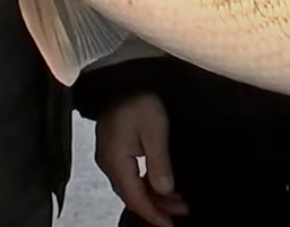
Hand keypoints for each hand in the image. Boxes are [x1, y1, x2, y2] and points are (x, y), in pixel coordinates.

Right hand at [94, 93, 187, 226]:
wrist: (122, 77)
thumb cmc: (139, 101)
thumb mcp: (154, 129)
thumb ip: (159, 162)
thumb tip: (166, 191)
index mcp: (116, 162)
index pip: (135, 198)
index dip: (153, 214)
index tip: (170, 225)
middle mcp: (108, 164)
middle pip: (131, 195)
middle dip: (156, 207)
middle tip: (181, 211)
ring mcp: (108, 156)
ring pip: (130, 186)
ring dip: (152, 195)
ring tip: (176, 200)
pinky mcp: (113, 148)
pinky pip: (128, 175)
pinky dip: (144, 183)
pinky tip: (158, 183)